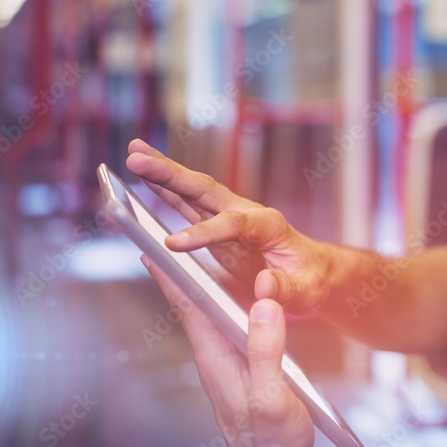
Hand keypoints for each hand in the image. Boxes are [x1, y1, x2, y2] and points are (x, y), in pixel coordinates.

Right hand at [126, 139, 330, 313]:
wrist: (314, 270)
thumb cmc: (310, 279)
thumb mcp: (305, 291)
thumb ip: (285, 289)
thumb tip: (264, 284)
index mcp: (268, 225)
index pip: (232, 224)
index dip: (203, 232)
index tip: (172, 244)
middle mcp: (247, 213)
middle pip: (206, 190)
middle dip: (171, 174)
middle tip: (137, 158)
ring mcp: (230, 216)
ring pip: (193, 191)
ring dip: (163, 173)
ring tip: (133, 154)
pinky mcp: (218, 226)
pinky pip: (188, 205)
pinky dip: (166, 191)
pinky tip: (145, 179)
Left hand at [142, 254, 315, 446]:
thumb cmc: (271, 440)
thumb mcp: (272, 394)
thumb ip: (267, 350)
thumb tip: (263, 302)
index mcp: (216, 359)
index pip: (187, 308)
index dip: (169, 277)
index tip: (149, 249)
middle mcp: (216, 358)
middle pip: (192, 307)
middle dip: (177, 275)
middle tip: (160, 244)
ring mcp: (227, 364)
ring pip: (209, 316)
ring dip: (198, 288)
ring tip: (189, 262)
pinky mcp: (242, 369)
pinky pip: (227, 327)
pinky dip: (224, 304)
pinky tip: (231, 298)